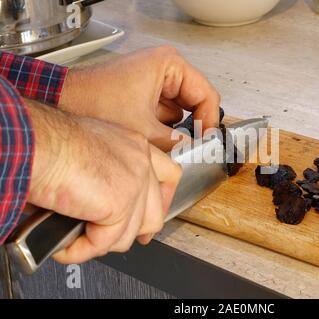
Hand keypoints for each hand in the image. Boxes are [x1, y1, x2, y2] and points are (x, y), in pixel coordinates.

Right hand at [27, 102, 181, 262]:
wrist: (36, 143)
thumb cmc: (49, 141)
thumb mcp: (91, 150)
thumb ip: (109, 172)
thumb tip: (105, 204)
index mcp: (135, 145)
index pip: (168, 176)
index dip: (162, 202)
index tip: (151, 218)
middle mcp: (140, 162)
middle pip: (157, 211)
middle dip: (137, 232)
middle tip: (115, 240)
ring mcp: (134, 183)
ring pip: (131, 232)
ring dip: (102, 242)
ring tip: (77, 239)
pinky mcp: (120, 204)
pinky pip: (105, 242)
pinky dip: (82, 250)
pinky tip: (66, 245)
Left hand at [59, 46, 220, 150]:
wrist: (63, 102)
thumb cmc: (94, 102)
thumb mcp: (144, 129)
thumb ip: (175, 143)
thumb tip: (193, 152)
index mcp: (170, 65)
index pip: (206, 95)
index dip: (210, 121)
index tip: (207, 142)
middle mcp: (165, 69)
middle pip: (196, 102)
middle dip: (194, 127)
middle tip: (195, 148)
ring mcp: (155, 81)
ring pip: (181, 110)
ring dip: (179, 130)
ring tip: (175, 147)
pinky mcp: (145, 93)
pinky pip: (166, 113)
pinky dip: (166, 128)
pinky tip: (160, 141)